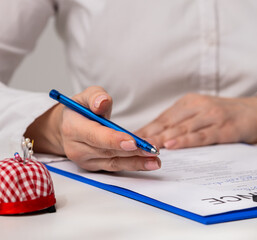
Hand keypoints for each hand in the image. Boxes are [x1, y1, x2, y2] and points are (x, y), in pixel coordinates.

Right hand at [25, 86, 159, 171]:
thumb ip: (95, 96)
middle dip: (132, 152)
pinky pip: (116, 167)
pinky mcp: (95, 167)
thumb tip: (101, 102)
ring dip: (137, 162)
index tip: (133, 141)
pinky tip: (149, 163)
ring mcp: (86, 160)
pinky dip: (134, 165)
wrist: (69, 127)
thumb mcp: (87, 96)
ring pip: (114, 162)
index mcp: (73, 128)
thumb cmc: (81, 110)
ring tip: (155, 160)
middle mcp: (77, 148)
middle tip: (152, 150)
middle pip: (108, 151)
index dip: (114, 140)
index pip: (95, 136)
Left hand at [136, 93, 256, 148]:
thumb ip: (181, 122)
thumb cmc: (224, 114)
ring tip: (146, 147)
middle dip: (149, 135)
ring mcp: (211, 116)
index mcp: (189, 103)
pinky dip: (185, 140)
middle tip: (130, 144)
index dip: (146, 128)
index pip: (163, 118)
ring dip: (163, 138)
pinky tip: (172, 145)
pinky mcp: (223, 127)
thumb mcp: (200, 113)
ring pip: (182, 128)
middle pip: (169, 122)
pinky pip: (201, 135)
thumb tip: (155, 135)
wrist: (256, 112)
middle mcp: (198, 106)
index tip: (128, 138)